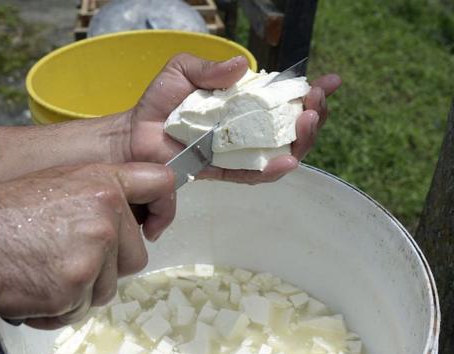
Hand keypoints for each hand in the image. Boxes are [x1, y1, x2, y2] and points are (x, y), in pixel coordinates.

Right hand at [0, 163, 173, 328]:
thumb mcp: (54, 184)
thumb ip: (96, 195)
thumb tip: (128, 218)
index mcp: (101, 182)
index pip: (161, 182)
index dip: (164, 206)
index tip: (154, 224)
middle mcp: (105, 214)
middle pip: (137, 255)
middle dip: (108, 264)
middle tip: (65, 255)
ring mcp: (93, 252)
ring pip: (110, 286)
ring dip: (82, 287)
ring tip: (44, 268)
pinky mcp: (76, 287)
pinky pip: (82, 308)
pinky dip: (61, 306)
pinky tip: (34, 286)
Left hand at [127, 53, 341, 183]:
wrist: (137, 132)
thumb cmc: (161, 101)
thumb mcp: (183, 70)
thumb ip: (209, 67)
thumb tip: (242, 66)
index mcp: (244, 102)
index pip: (284, 97)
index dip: (310, 91)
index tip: (330, 82)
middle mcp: (248, 128)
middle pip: (292, 127)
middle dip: (312, 115)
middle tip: (316, 104)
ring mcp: (239, 151)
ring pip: (281, 152)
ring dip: (301, 140)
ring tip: (308, 123)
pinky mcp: (225, 171)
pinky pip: (253, 175)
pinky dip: (273, 170)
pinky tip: (288, 161)